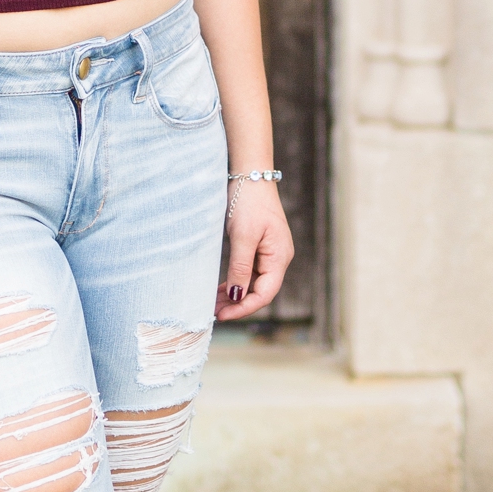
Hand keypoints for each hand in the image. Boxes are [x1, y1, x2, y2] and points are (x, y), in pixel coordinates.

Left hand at [217, 180, 292, 321]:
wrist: (250, 175)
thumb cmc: (248, 202)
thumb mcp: (243, 236)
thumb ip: (241, 267)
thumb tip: (238, 296)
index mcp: (279, 257)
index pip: (265, 294)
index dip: (244, 308)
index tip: (223, 315)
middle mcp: (278, 259)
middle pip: (260, 291)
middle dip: (237, 304)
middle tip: (213, 312)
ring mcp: (269, 254)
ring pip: (253, 284)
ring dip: (235, 295)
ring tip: (213, 303)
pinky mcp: (260, 248)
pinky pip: (249, 272)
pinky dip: (236, 282)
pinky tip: (221, 289)